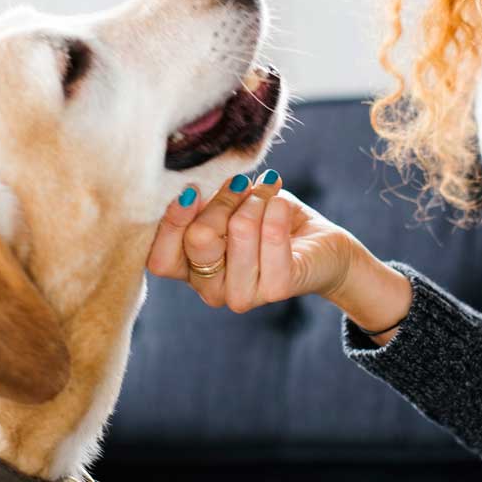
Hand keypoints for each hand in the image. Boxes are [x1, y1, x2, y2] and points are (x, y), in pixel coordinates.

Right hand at [146, 171, 362, 312]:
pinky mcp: (276, 289)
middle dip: (223, 199)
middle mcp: (209, 289)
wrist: (321, 245)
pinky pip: (272, 238)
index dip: (171, 223)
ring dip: (256, 201)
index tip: (191, 189)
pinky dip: (277, 210)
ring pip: (238, 230)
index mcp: (189, 269)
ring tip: (269, 195)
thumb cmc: (267, 220)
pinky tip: (281, 205)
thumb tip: (190, 188)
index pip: (160, 259)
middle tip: (242, 185)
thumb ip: (206, 203)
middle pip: (199, 238)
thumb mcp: (229, 206)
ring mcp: (241, 295)